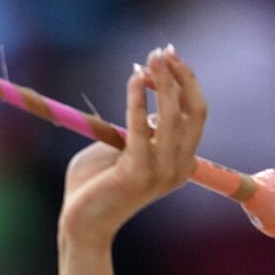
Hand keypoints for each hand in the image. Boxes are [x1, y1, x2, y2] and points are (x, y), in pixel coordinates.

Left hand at [58, 45, 206, 248]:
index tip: (168, 56)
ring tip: (148, 60)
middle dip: (180, 76)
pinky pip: (140, 128)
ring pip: (172, 117)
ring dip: (162, 83)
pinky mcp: (137, 174)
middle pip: (193, 111)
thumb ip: (135, 126)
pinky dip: (137, 99)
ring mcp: (160, 173)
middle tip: (161, 51)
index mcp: (180, 163)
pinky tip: (133, 79)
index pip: (195, 114)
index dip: (186, 81)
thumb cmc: (94, 185)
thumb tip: (144, 92)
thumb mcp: (120, 147)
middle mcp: (178, 168)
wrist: (79, 223)